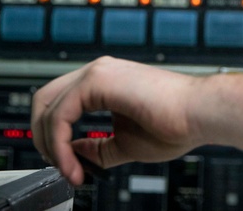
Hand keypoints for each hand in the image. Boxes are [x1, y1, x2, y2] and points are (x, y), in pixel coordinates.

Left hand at [31, 57, 202, 184]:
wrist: (200, 114)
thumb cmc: (176, 124)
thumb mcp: (125, 143)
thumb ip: (96, 147)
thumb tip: (72, 154)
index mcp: (104, 82)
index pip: (59, 104)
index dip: (53, 137)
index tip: (67, 164)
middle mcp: (98, 72)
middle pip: (44, 100)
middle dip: (42, 138)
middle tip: (58, 167)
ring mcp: (97, 72)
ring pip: (46, 106)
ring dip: (50, 146)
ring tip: (70, 171)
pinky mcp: (98, 80)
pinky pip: (60, 115)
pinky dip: (59, 144)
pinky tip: (74, 165)